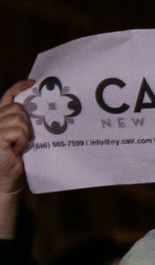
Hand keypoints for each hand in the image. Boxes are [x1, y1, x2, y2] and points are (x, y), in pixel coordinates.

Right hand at [0, 80, 34, 196]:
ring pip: (19, 118)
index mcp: (0, 119)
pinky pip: (18, 130)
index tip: (32, 83)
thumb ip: (24, 124)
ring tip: (20, 146)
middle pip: (17, 108)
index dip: (18, 88)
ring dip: (25, 133)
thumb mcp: (23, 139)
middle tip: (25, 139)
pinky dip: (22, 140)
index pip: (7, 98)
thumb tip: (41, 109)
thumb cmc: (17, 161)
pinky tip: (17, 150)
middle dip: (27, 122)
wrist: (7, 181)